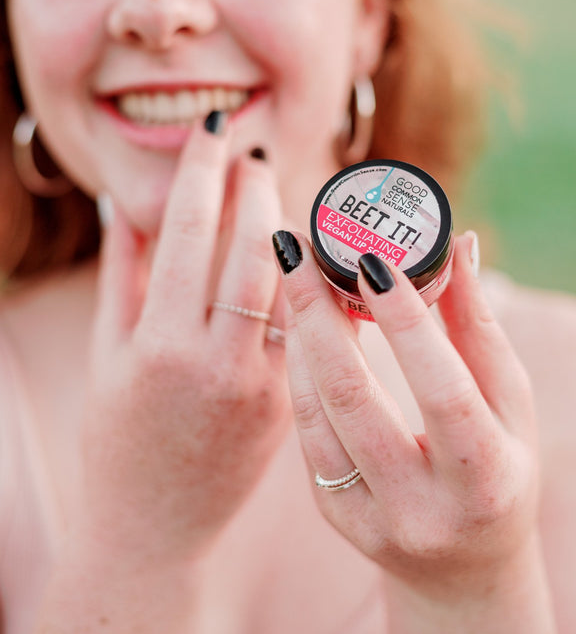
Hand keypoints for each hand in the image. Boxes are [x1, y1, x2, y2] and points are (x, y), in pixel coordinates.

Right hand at [77, 123, 289, 565]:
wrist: (156, 526)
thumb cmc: (118, 434)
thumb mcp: (107, 351)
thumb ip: (122, 273)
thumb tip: (127, 202)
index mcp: (160, 346)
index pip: (189, 232)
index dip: (202, 171)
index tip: (212, 130)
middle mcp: (217, 363)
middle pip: (252, 249)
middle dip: (256, 189)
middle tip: (252, 155)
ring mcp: (264, 386)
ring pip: (292, 285)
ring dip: (288, 229)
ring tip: (277, 196)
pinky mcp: (292, 403)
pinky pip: (306, 325)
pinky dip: (304, 281)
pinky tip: (300, 250)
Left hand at [275, 231, 547, 611]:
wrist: (465, 568)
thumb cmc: (499, 467)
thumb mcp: (508, 403)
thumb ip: (479, 326)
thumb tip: (457, 245)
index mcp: (483, 479)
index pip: (443, 392)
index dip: (406, 324)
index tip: (370, 258)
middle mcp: (422, 509)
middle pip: (354, 398)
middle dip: (319, 312)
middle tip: (298, 248)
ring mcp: (370, 518)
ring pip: (315, 413)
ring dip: (298, 335)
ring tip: (292, 274)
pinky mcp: (333, 516)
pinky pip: (304, 433)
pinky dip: (297, 372)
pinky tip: (297, 327)